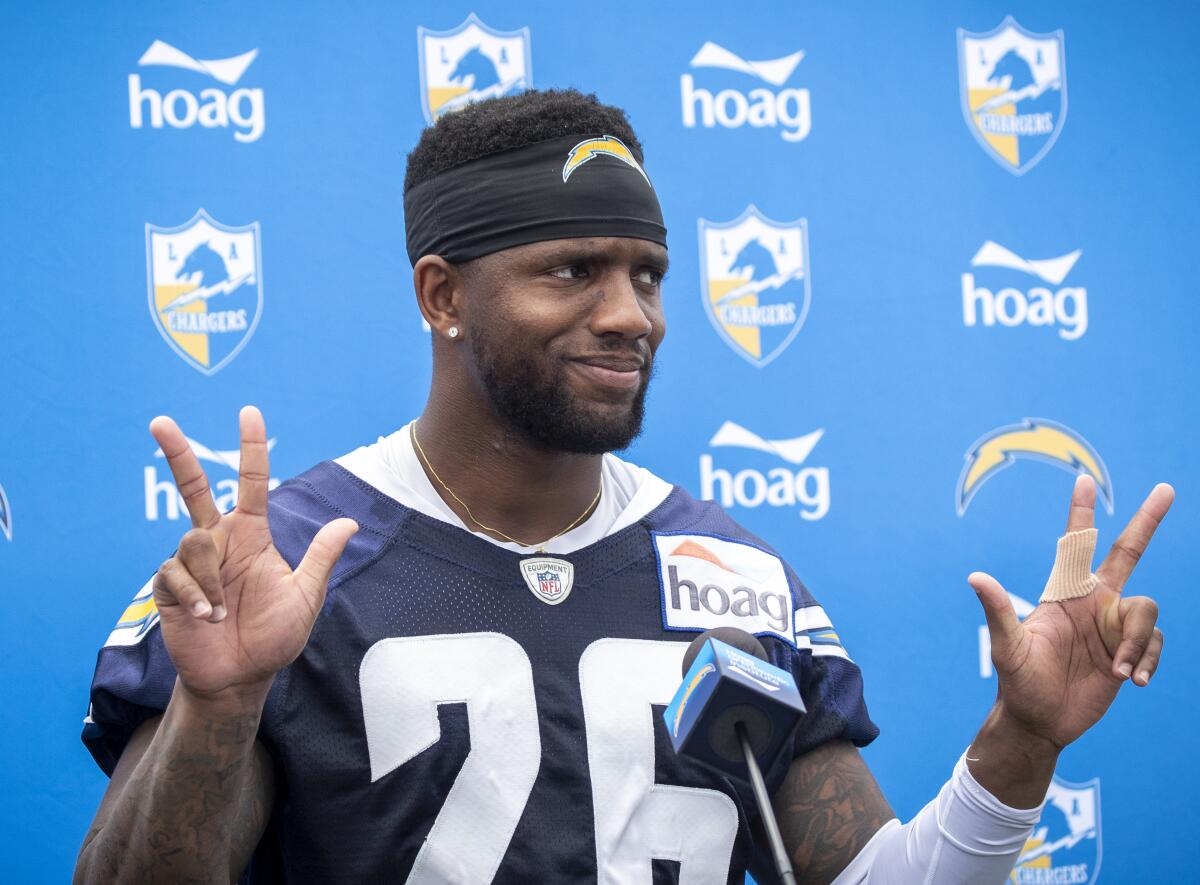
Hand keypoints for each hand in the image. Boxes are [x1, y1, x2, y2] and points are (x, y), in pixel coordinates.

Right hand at [149, 406, 357, 706]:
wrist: (241, 677)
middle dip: (176, 453)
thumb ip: (320, 559)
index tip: (249, 413)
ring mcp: (191, 563)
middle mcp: (219, 542)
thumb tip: (349, 523)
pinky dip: (197, 596)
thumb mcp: (304, 596)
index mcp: (252, 537)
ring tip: (224, 613)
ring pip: (193, 542)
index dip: (250, 449)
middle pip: (193, 488)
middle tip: (159, 421)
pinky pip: (175, 573)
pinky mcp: (169, 586)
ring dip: (213, 581)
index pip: (250, 484)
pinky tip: (206, 617)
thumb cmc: (275, 637)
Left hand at [970, 475, 1170, 749]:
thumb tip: (975, 576)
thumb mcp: (1007, 647)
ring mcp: (1114, 626)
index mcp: (1064, 593)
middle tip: (1165, 488)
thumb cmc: (1018, 681)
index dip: (1080, 514)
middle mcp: (1093, 602)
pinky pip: (1154, 643)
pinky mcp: (1130, 651)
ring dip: (1137, 643)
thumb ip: (998, 611)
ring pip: (1147, 611)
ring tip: (1118, 672)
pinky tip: (1132, 681)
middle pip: (1127, 553)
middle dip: (1147, 521)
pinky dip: (1147, 661)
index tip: (1082, 481)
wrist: (1041, 721)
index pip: (1074, 545)